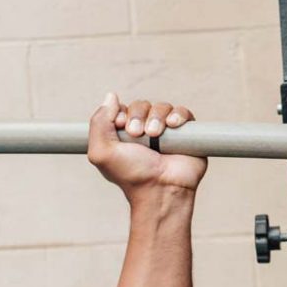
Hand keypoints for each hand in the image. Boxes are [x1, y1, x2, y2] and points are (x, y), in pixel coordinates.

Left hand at [88, 92, 207, 200]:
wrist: (160, 191)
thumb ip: (98, 122)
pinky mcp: (188, 136)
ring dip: (156, 116)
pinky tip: (172, 125)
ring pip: (162, 107)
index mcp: (126, 134)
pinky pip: (184, 113)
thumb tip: (111, 96)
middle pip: (141, 104)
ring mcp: (168, 133)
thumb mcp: (101, 152)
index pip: (123, 108)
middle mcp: (147, 132)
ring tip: (155, 135)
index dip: (121, 112)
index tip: (122, 127)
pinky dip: (178, 114)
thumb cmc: (132, 176)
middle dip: (138, 115)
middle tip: (138, 134)